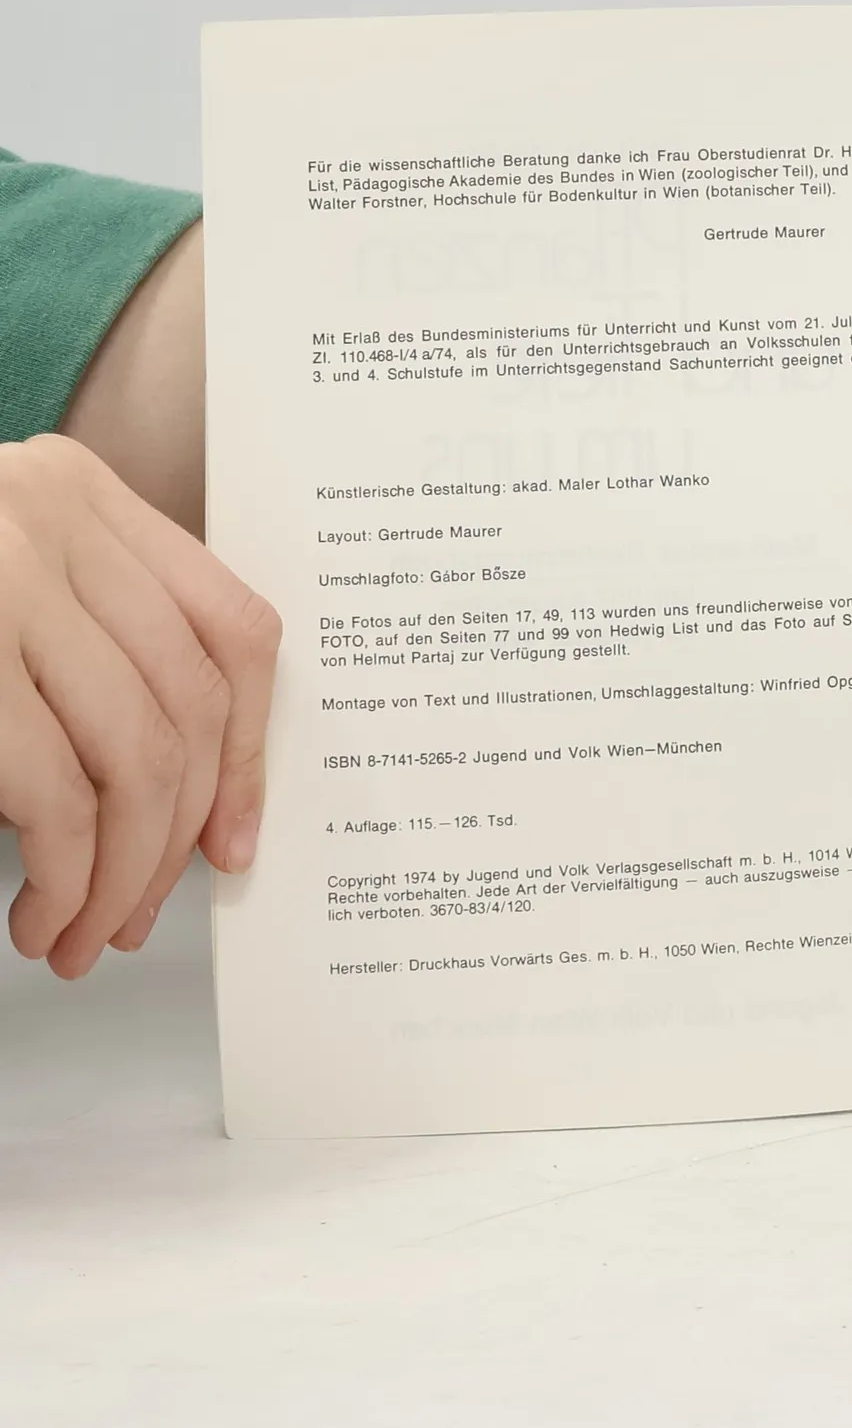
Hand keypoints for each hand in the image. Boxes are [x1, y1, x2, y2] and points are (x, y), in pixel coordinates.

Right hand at [0, 434, 280, 976]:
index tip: (235, 838)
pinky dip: (65, 872)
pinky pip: (54, 789)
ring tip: (83, 933)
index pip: (232, 628)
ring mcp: (1, 577)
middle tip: (140, 913)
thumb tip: (194, 798)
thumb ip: (90, 646)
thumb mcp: (5, 587)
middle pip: (189, 705)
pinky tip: (39, 913)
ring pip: (135, 756)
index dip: (250, 748)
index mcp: (82, 495)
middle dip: (175, 836)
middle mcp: (51, 517)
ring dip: (121, 873)